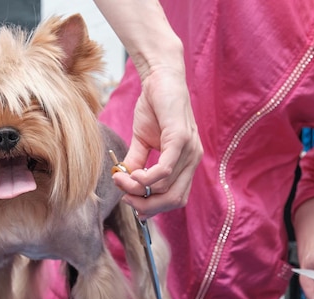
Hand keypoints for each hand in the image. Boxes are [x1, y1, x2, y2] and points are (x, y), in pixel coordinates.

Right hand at [112, 65, 201, 217]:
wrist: (159, 77)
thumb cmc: (153, 107)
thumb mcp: (141, 141)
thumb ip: (136, 163)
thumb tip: (124, 183)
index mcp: (186, 164)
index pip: (175, 199)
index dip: (152, 207)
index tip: (128, 199)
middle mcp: (193, 160)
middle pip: (174, 200)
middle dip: (146, 205)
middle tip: (124, 195)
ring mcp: (190, 150)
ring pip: (165, 188)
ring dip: (137, 188)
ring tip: (120, 178)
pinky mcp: (181, 138)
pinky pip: (164, 170)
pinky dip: (146, 177)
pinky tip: (132, 173)